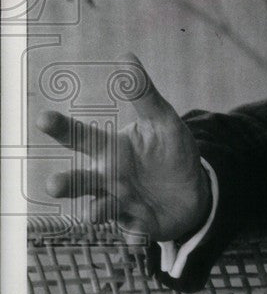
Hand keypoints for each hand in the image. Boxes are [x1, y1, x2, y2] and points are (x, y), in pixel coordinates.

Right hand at [36, 53, 210, 244]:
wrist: (195, 188)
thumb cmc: (170, 152)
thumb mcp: (163, 121)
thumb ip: (143, 94)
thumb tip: (126, 57)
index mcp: (110, 150)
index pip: (80, 137)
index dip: (62, 128)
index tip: (44, 118)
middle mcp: (108, 179)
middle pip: (79, 181)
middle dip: (65, 183)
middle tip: (54, 183)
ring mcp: (121, 204)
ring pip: (99, 209)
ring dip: (95, 211)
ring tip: (95, 212)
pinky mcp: (139, 224)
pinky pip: (133, 231)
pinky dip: (133, 234)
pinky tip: (137, 236)